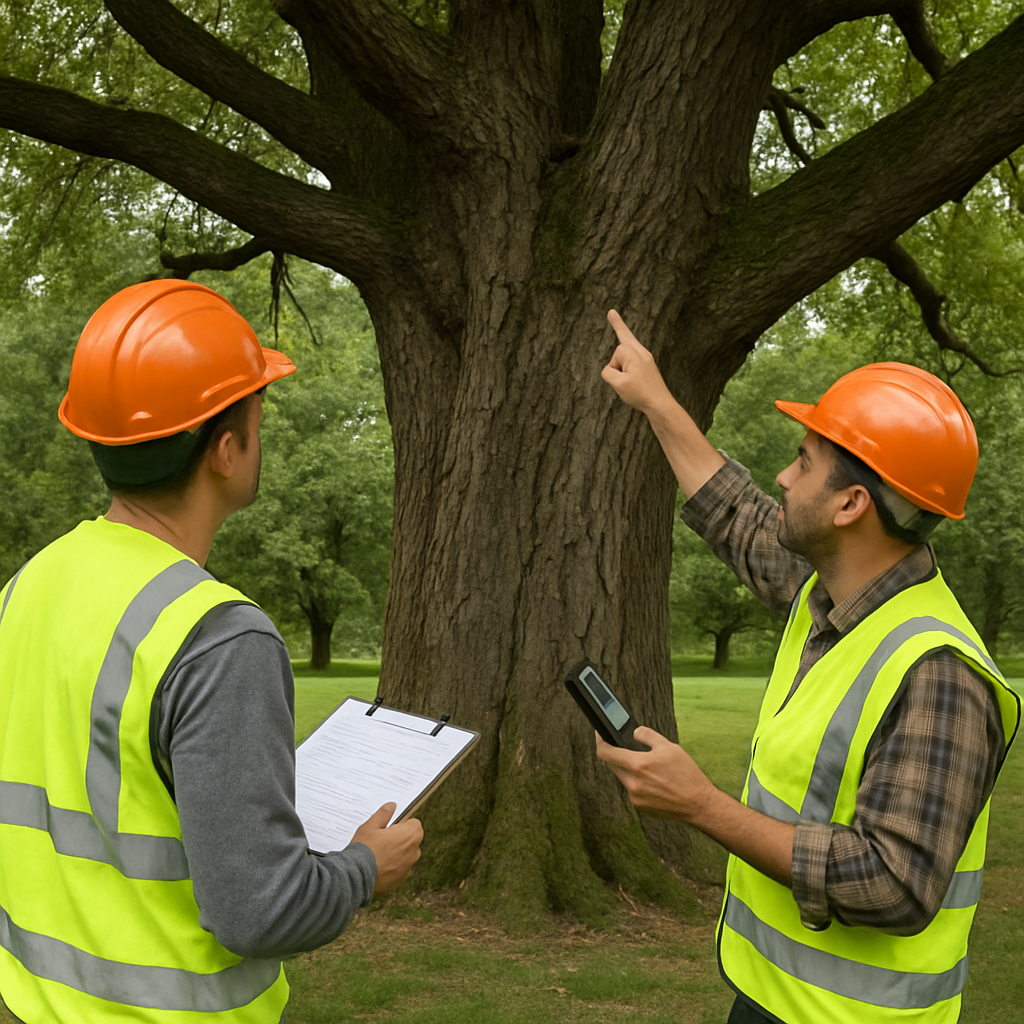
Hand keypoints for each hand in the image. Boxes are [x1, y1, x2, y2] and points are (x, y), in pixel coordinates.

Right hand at [351, 802, 423, 895]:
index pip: (414, 824)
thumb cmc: (364, 850)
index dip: (402, 824)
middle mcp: (414, 852)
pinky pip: (398, 870)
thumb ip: (384, 814)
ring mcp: (408, 868)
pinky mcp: (400, 880)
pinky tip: (377, 866)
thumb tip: (391, 806)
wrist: (357, 877)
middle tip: (381, 840)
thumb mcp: (370, 826)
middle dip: (399, 839)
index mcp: (411, 835)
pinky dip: (391, 868)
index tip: (391, 827)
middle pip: (410, 840)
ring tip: (378, 854)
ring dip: (396, 854)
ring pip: (405, 856)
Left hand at [595, 726, 716, 825]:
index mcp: (638, 765)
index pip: (605, 753)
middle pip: (614, 765)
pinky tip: (654, 781)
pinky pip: (631, 789)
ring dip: (629, 769)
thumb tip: (634, 732)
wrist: (698, 804)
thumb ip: (647, 736)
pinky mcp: (639, 806)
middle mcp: (633, 783)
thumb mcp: (669, 747)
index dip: (600, 741)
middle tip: (632, 750)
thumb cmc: (686, 775)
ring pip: (623, 777)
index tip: (600, 735)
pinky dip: (637, 782)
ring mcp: (635, 797)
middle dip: (619, 755)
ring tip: (650, 768)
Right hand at [601, 310, 674, 415]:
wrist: (660, 404)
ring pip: (628, 350)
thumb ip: (608, 372)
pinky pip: (635, 353)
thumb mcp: (618, 384)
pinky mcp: (648, 365)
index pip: (615, 355)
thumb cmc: (640, 393)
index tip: (622, 378)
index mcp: (634, 354)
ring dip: (623, 349)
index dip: (614, 368)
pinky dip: (628, 351)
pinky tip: (628, 342)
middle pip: (622, 344)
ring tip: (614, 316)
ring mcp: (646, 358)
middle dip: (618, 335)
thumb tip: (610, 369)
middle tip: (611, 312)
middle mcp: (642, 352)